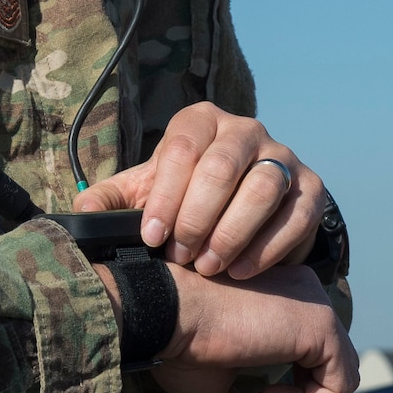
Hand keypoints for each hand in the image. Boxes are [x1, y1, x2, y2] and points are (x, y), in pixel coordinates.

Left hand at [74, 103, 325, 278]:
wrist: (245, 208)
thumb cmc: (186, 197)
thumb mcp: (148, 194)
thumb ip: (113, 201)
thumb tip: (81, 213)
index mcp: (201, 121)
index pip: (182, 148)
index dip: (166, 195)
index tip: (152, 238)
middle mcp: (245, 130)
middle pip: (223, 166)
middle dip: (198, 217)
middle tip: (181, 256)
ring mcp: (283, 156)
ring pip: (264, 187)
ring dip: (233, 232)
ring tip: (210, 267)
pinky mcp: (311, 187)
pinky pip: (297, 213)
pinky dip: (269, 246)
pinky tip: (243, 271)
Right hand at [97, 261, 358, 392]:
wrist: (165, 315)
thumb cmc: (180, 342)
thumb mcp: (213, 385)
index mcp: (284, 298)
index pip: (316, 352)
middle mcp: (307, 294)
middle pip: (334, 364)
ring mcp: (317, 308)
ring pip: (340, 377)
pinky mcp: (320, 327)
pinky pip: (337, 385)